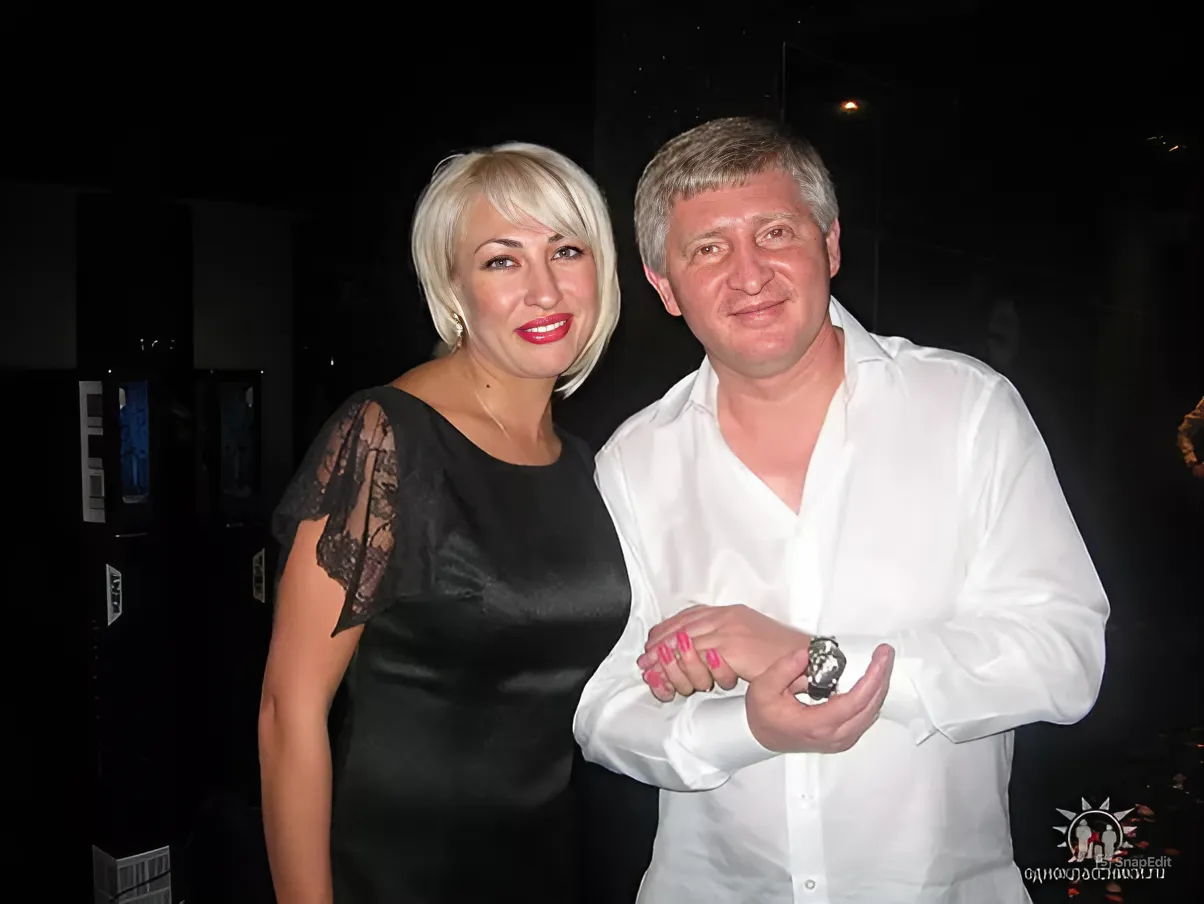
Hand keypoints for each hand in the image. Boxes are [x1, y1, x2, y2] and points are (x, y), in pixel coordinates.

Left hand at [638, 605, 810, 689]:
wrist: (806, 661)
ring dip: (669, 663)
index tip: (651, 647)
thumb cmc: (781, 658)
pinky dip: (688, 670)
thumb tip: (697, 655)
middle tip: (646, 665)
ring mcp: (729, 629)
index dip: (665, 633)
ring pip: (685, 643)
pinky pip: (699, 658)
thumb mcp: (748, 643)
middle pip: (680, 628)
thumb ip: (723, 643)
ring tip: (661, 676)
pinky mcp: (731, 646)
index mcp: (729, 613)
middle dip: (659, 648)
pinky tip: (685, 680)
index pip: (686, 617)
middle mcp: (726, 617)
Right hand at [746, 643, 894, 753]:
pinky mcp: (844, 739)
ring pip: (872, 713)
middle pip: (870, 706)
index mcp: (816, 725)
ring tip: (882, 662)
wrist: (761, 738)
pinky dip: (874, 696)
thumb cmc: (764, 716)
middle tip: (885, 654)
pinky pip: (867, 717)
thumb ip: (783, 669)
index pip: (855, 701)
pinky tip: (874, 681)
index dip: (872, 678)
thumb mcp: (763, 688)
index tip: (879, 658)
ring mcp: (841, 740)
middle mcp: (834, 736)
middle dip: (882, 676)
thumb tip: (805, 655)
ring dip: (880, 686)